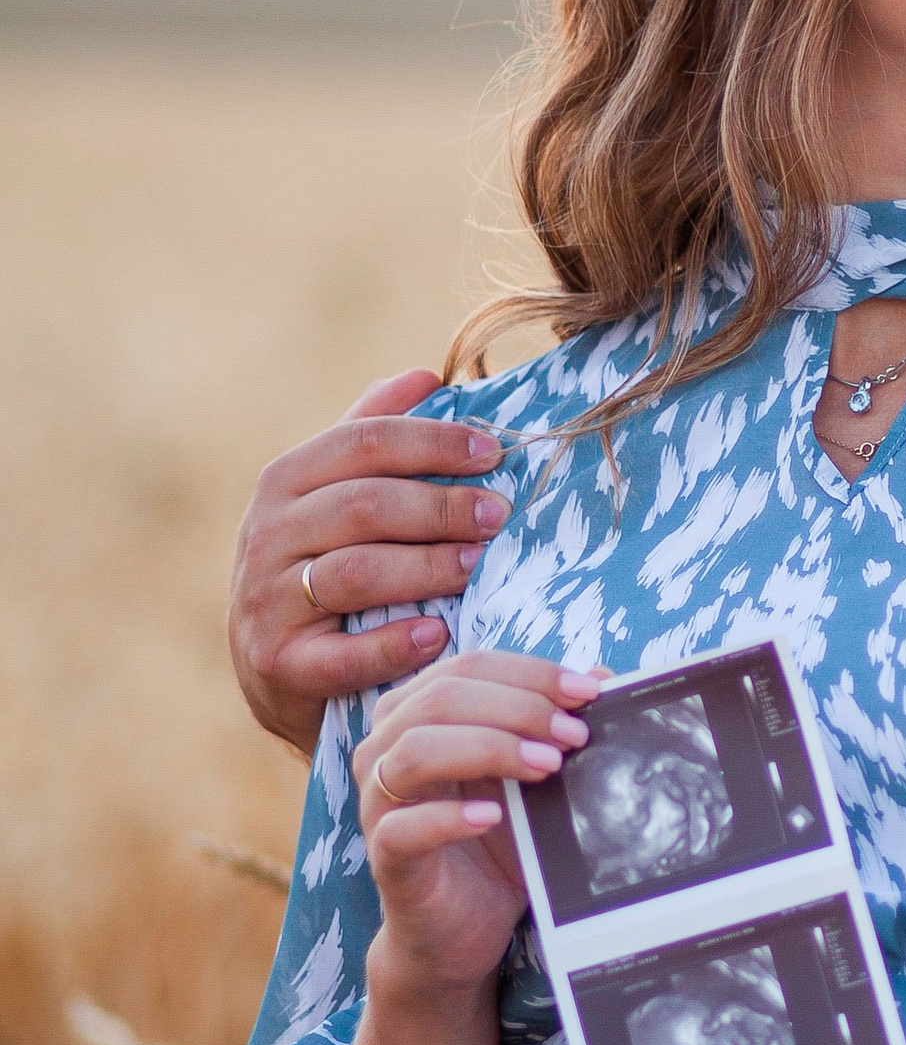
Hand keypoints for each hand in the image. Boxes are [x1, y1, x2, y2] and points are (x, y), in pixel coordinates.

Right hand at [229, 371, 512, 755]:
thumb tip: (426, 376)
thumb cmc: (321, 564)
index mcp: (287, 480)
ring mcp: (268, 600)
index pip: (362, 443)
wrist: (274, 668)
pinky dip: (395, 644)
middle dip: (440, 506)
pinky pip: (343, 654)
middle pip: (363, 505)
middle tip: (499, 514)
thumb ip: (370, 433)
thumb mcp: (332, 495)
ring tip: (477, 565)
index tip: (493, 452)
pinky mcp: (279, 662)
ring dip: (426, 567)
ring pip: (354, 572)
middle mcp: (267, 534)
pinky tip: (439, 635)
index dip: (432, 443)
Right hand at [343, 654, 602, 1044]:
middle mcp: (387, 747)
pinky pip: (401, 827)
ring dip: (489, 748)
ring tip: (546, 766)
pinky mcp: (383, 855)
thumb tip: (606, 676)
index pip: (469, 666)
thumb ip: (559, 726)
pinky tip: (493, 817)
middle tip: (575, 733)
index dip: (531, 673)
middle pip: (442, 696)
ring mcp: (378, 801)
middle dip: (519, 707)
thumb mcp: (538, 780)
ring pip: (415, 749)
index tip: (589, 692)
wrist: (466, 930)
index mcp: (419, 713)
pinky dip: (449, 818)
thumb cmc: (499, 845)